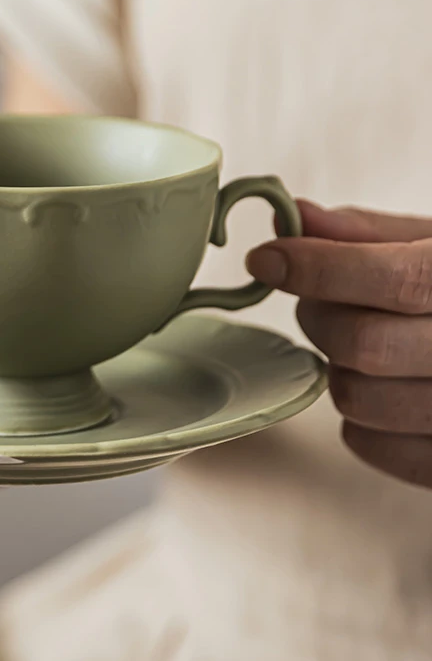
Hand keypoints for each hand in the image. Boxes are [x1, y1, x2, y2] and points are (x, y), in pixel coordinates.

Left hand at [246, 200, 431, 488]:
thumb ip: (368, 234)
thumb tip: (292, 216)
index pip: (395, 280)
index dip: (317, 267)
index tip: (267, 259)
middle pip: (362, 343)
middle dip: (320, 316)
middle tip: (322, 301)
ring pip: (356, 398)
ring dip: (338, 367)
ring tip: (363, 344)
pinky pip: (367, 444)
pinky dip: (357, 416)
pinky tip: (382, 386)